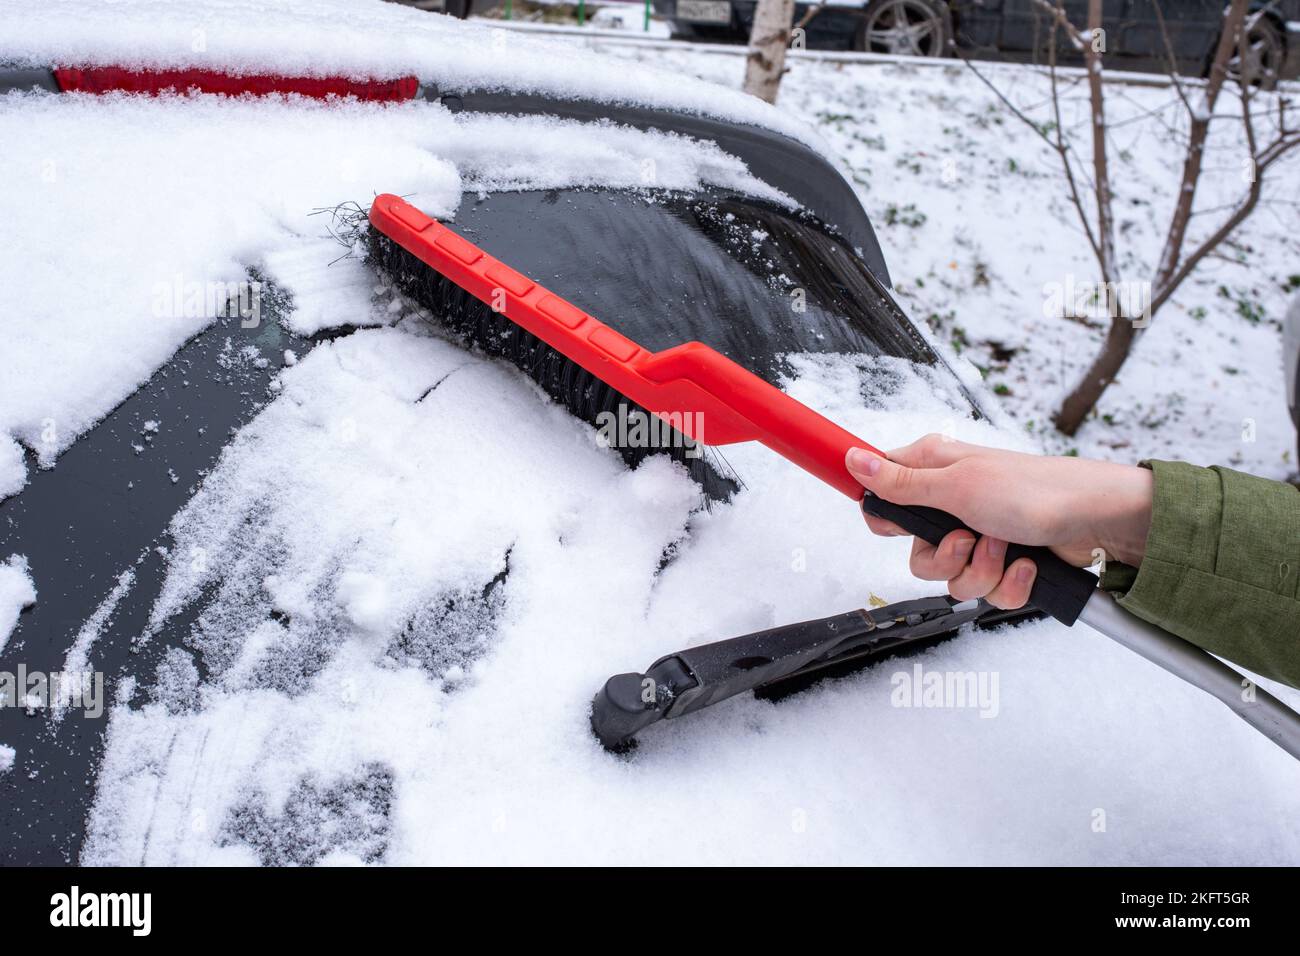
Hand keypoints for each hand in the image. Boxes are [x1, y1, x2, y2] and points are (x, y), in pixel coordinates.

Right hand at [845, 436, 1152, 609]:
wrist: (1097, 520)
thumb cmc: (1033, 490)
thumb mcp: (956, 485)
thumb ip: (900, 484)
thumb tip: (852, 460)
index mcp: (934, 472)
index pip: (883, 499)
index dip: (887, 520)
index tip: (905, 528)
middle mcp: (952, 503)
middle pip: (916, 553)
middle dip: (944, 559)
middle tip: (968, 539)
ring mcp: (979, 535)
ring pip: (951, 579)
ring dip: (981, 571)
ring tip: (1006, 548)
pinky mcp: (1004, 562)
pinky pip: (986, 592)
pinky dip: (1008, 584)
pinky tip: (1025, 565)